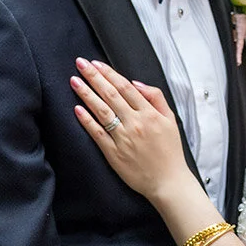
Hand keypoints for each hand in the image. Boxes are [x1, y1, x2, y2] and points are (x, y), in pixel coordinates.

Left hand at [71, 58, 187, 200]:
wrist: (168, 181)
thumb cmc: (170, 151)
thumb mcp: (171, 120)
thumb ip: (156, 98)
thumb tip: (136, 84)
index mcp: (150, 113)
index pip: (126, 88)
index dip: (109, 74)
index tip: (96, 64)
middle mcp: (135, 123)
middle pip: (111, 95)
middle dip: (94, 77)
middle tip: (80, 64)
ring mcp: (123, 138)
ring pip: (101, 111)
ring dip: (86, 94)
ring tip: (74, 81)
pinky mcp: (113, 153)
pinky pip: (97, 133)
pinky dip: (86, 120)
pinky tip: (77, 108)